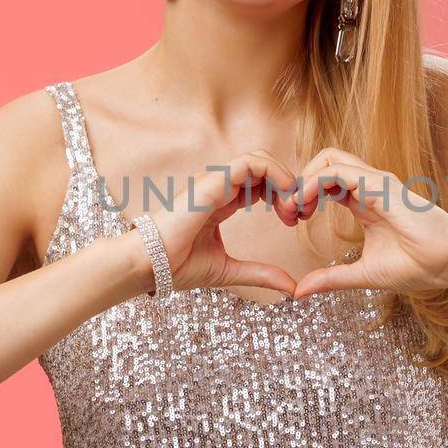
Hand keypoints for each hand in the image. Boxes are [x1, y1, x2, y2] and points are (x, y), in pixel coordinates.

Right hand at [131, 150, 302, 297]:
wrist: (148, 266)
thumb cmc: (176, 266)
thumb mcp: (229, 271)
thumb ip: (261, 274)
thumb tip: (291, 289)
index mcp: (220, 201)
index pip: (258, 183)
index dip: (282, 195)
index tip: (294, 220)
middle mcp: (217, 187)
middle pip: (263, 167)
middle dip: (288, 185)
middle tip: (299, 213)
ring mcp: (214, 181)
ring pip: (259, 159)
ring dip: (284, 178)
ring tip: (291, 207)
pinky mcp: (212, 182)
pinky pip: (250, 162)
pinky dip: (275, 173)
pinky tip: (284, 198)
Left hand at [289, 148, 447, 299]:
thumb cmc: (417, 266)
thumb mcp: (362, 274)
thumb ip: (331, 278)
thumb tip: (298, 291)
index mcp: (365, 200)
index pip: (326, 180)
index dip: (304, 194)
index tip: (291, 219)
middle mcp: (369, 185)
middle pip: (324, 161)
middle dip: (299, 181)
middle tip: (288, 212)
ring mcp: (376, 181)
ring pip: (328, 158)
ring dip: (304, 179)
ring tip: (295, 208)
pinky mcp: (380, 184)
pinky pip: (338, 170)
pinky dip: (315, 183)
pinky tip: (305, 206)